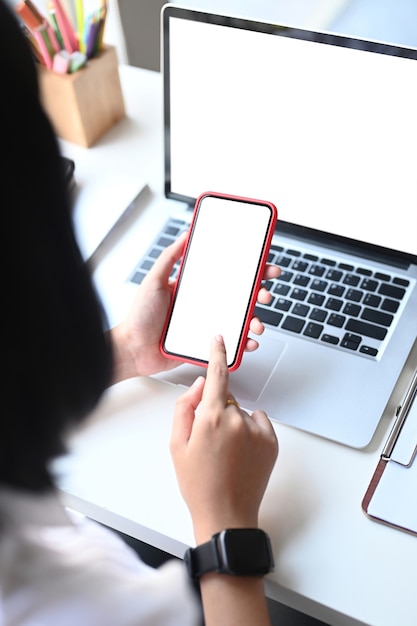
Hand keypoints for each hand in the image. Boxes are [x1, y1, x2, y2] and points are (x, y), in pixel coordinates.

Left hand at [110, 235, 279, 380]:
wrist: (132, 349)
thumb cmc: (139, 317)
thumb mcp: (154, 280)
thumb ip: (169, 257)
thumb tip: (185, 234)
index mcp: (195, 288)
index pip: (227, 275)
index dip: (248, 270)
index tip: (264, 265)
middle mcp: (204, 305)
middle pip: (240, 297)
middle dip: (259, 293)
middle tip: (265, 293)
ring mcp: (206, 325)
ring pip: (239, 321)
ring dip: (255, 320)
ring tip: (256, 323)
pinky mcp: (205, 344)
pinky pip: (230, 343)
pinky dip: (244, 343)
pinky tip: (248, 342)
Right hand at [170, 334, 277, 543]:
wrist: (225, 514)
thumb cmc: (197, 483)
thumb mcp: (176, 444)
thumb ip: (185, 407)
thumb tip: (201, 385)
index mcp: (210, 417)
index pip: (217, 375)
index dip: (217, 354)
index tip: (220, 339)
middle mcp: (237, 419)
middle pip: (226, 399)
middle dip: (217, 411)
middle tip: (209, 441)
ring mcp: (257, 431)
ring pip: (242, 413)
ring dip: (234, 423)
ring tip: (226, 453)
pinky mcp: (272, 441)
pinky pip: (259, 423)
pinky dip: (250, 431)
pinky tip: (241, 454)